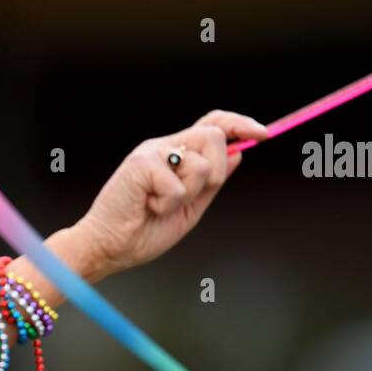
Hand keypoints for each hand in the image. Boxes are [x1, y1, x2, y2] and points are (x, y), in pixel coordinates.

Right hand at [71, 110, 266, 279]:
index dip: (238, 123)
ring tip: (161, 205)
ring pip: (201, 163)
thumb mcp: (189, 207)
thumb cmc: (143, 232)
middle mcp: (163, 147)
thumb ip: (212, 182)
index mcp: (174, 155)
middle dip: (217, 171)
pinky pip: (178, 184)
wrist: (108, 248)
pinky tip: (148, 207)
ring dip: (189, 194)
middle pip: (213, 136)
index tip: (263, 135)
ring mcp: (151, 153)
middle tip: (192, 196)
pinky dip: (168, 204)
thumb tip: (239, 154)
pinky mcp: (140, 164)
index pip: (212, 124)